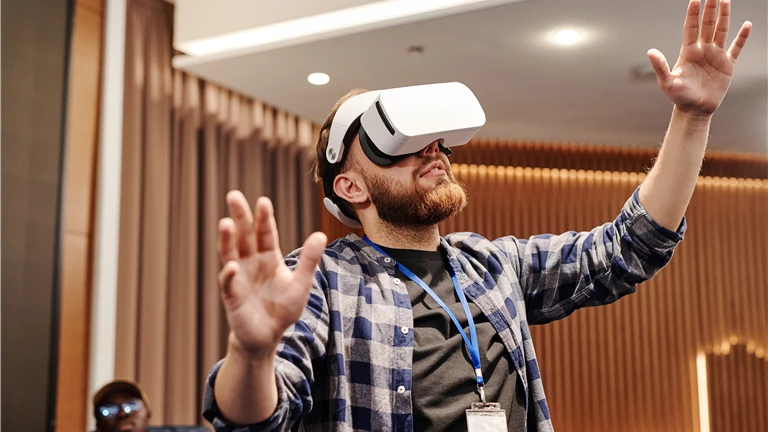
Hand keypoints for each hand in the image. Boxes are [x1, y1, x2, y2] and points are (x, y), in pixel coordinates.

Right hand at [217, 191, 327, 356]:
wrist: (267, 336)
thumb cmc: (282, 309)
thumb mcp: (301, 283)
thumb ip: (309, 260)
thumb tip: (321, 234)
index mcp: (268, 257)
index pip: (265, 233)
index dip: (264, 217)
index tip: (263, 201)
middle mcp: (250, 263)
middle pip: (244, 235)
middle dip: (240, 216)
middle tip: (233, 196)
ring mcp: (239, 277)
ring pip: (230, 254)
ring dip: (227, 239)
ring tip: (225, 223)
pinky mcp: (232, 296)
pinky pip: (229, 283)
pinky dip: (229, 275)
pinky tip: (231, 266)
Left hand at [647, 0, 750, 116]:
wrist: (695, 110)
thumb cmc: (679, 97)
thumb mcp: (667, 82)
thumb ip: (660, 66)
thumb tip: (650, 51)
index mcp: (688, 52)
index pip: (690, 28)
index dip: (693, 14)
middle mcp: (702, 50)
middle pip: (707, 25)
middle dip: (710, 9)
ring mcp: (716, 56)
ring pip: (721, 31)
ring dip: (724, 17)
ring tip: (725, 1)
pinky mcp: (727, 65)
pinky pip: (736, 47)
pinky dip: (742, 37)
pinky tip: (746, 25)